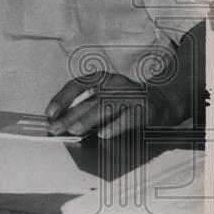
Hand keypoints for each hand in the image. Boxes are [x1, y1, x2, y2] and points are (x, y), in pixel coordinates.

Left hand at [46, 72, 183, 138]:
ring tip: (74, 130)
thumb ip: (86, 107)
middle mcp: (114, 84)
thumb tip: (61, 122)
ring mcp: (130, 95)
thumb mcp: (105, 97)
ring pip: (105, 107)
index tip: (50, 112)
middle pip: (88, 100)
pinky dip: (115, 127)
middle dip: (69, 116)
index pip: (76, 85)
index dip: (61, 98)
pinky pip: (128, 118)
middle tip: (55, 129)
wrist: (163, 101)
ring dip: (88, 119)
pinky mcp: (145, 109)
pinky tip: (104, 135)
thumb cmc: (127, 101)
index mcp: (101, 79)